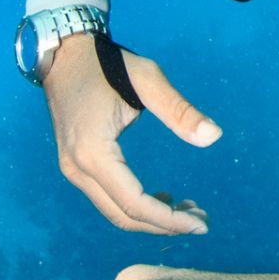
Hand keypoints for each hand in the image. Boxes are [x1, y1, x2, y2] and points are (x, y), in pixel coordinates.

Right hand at [43, 33, 220, 233]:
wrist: (65, 54)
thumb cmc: (109, 63)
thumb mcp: (148, 80)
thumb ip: (180, 111)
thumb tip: (214, 137)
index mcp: (94, 153)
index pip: (134, 204)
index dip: (169, 220)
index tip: (201, 225)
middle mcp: (78, 169)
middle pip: (123, 216)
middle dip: (164, 224)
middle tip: (201, 221)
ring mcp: (73, 169)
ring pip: (113, 210)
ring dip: (151, 217)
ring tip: (189, 210)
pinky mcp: (75, 164)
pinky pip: (107, 197)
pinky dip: (136, 205)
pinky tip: (163, 197)